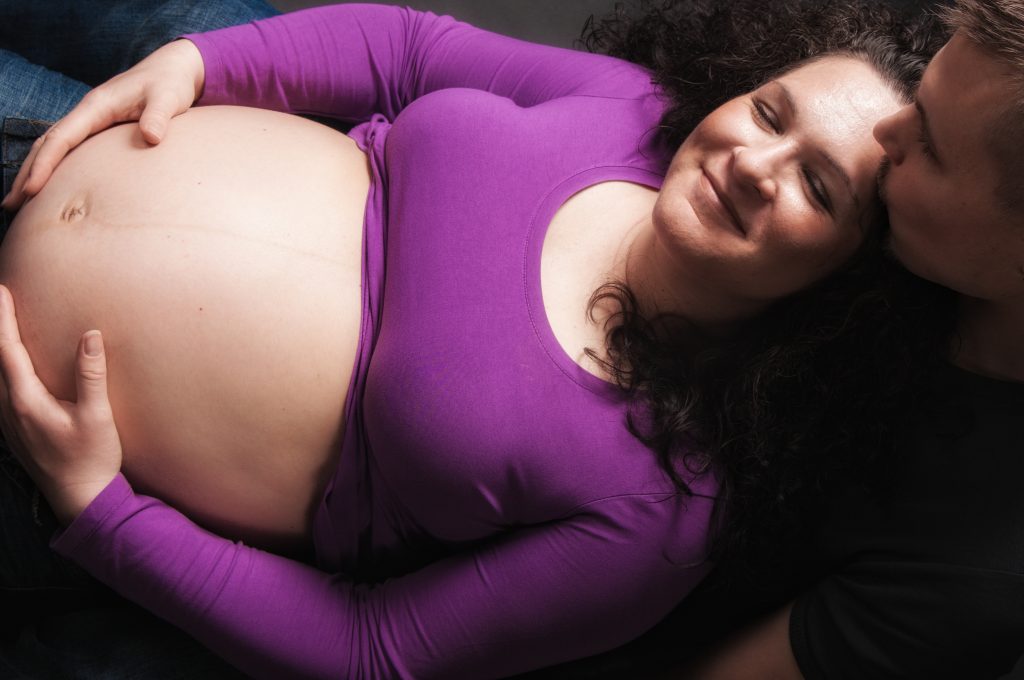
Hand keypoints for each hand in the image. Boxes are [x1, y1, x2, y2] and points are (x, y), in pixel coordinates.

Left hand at [0, 286, 122, 524]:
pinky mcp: (16, 432)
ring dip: (0, 351)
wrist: (82, 499)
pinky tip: (13, 369)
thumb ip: (91, 374)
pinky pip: (1, 392)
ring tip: (5, 329)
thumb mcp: (97, 416)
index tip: (2, 292)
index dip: (4, 320)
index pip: (7, 351)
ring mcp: (9, 424)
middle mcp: (9, 411)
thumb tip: (90, 335)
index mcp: (25, 402)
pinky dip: (4, 370)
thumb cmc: (91, 459)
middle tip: (2, 302)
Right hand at [1, 38, 205, 211]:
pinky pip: (70, 150)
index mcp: (96, 106)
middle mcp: (87, 113)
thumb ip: (158, 116)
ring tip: (18, 202)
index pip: (61, 138)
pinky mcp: (100, 129)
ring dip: (35, 172)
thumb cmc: (169, 84)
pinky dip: (55, 168)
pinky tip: (50, 188)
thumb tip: (151, 137)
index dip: (44, 164)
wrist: (172, 70)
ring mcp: (91, 121)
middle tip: (10, 205)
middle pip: (47, 145)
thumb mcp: (167, 99)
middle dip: (27, 174)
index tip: (32, 189)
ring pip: (54, 148)